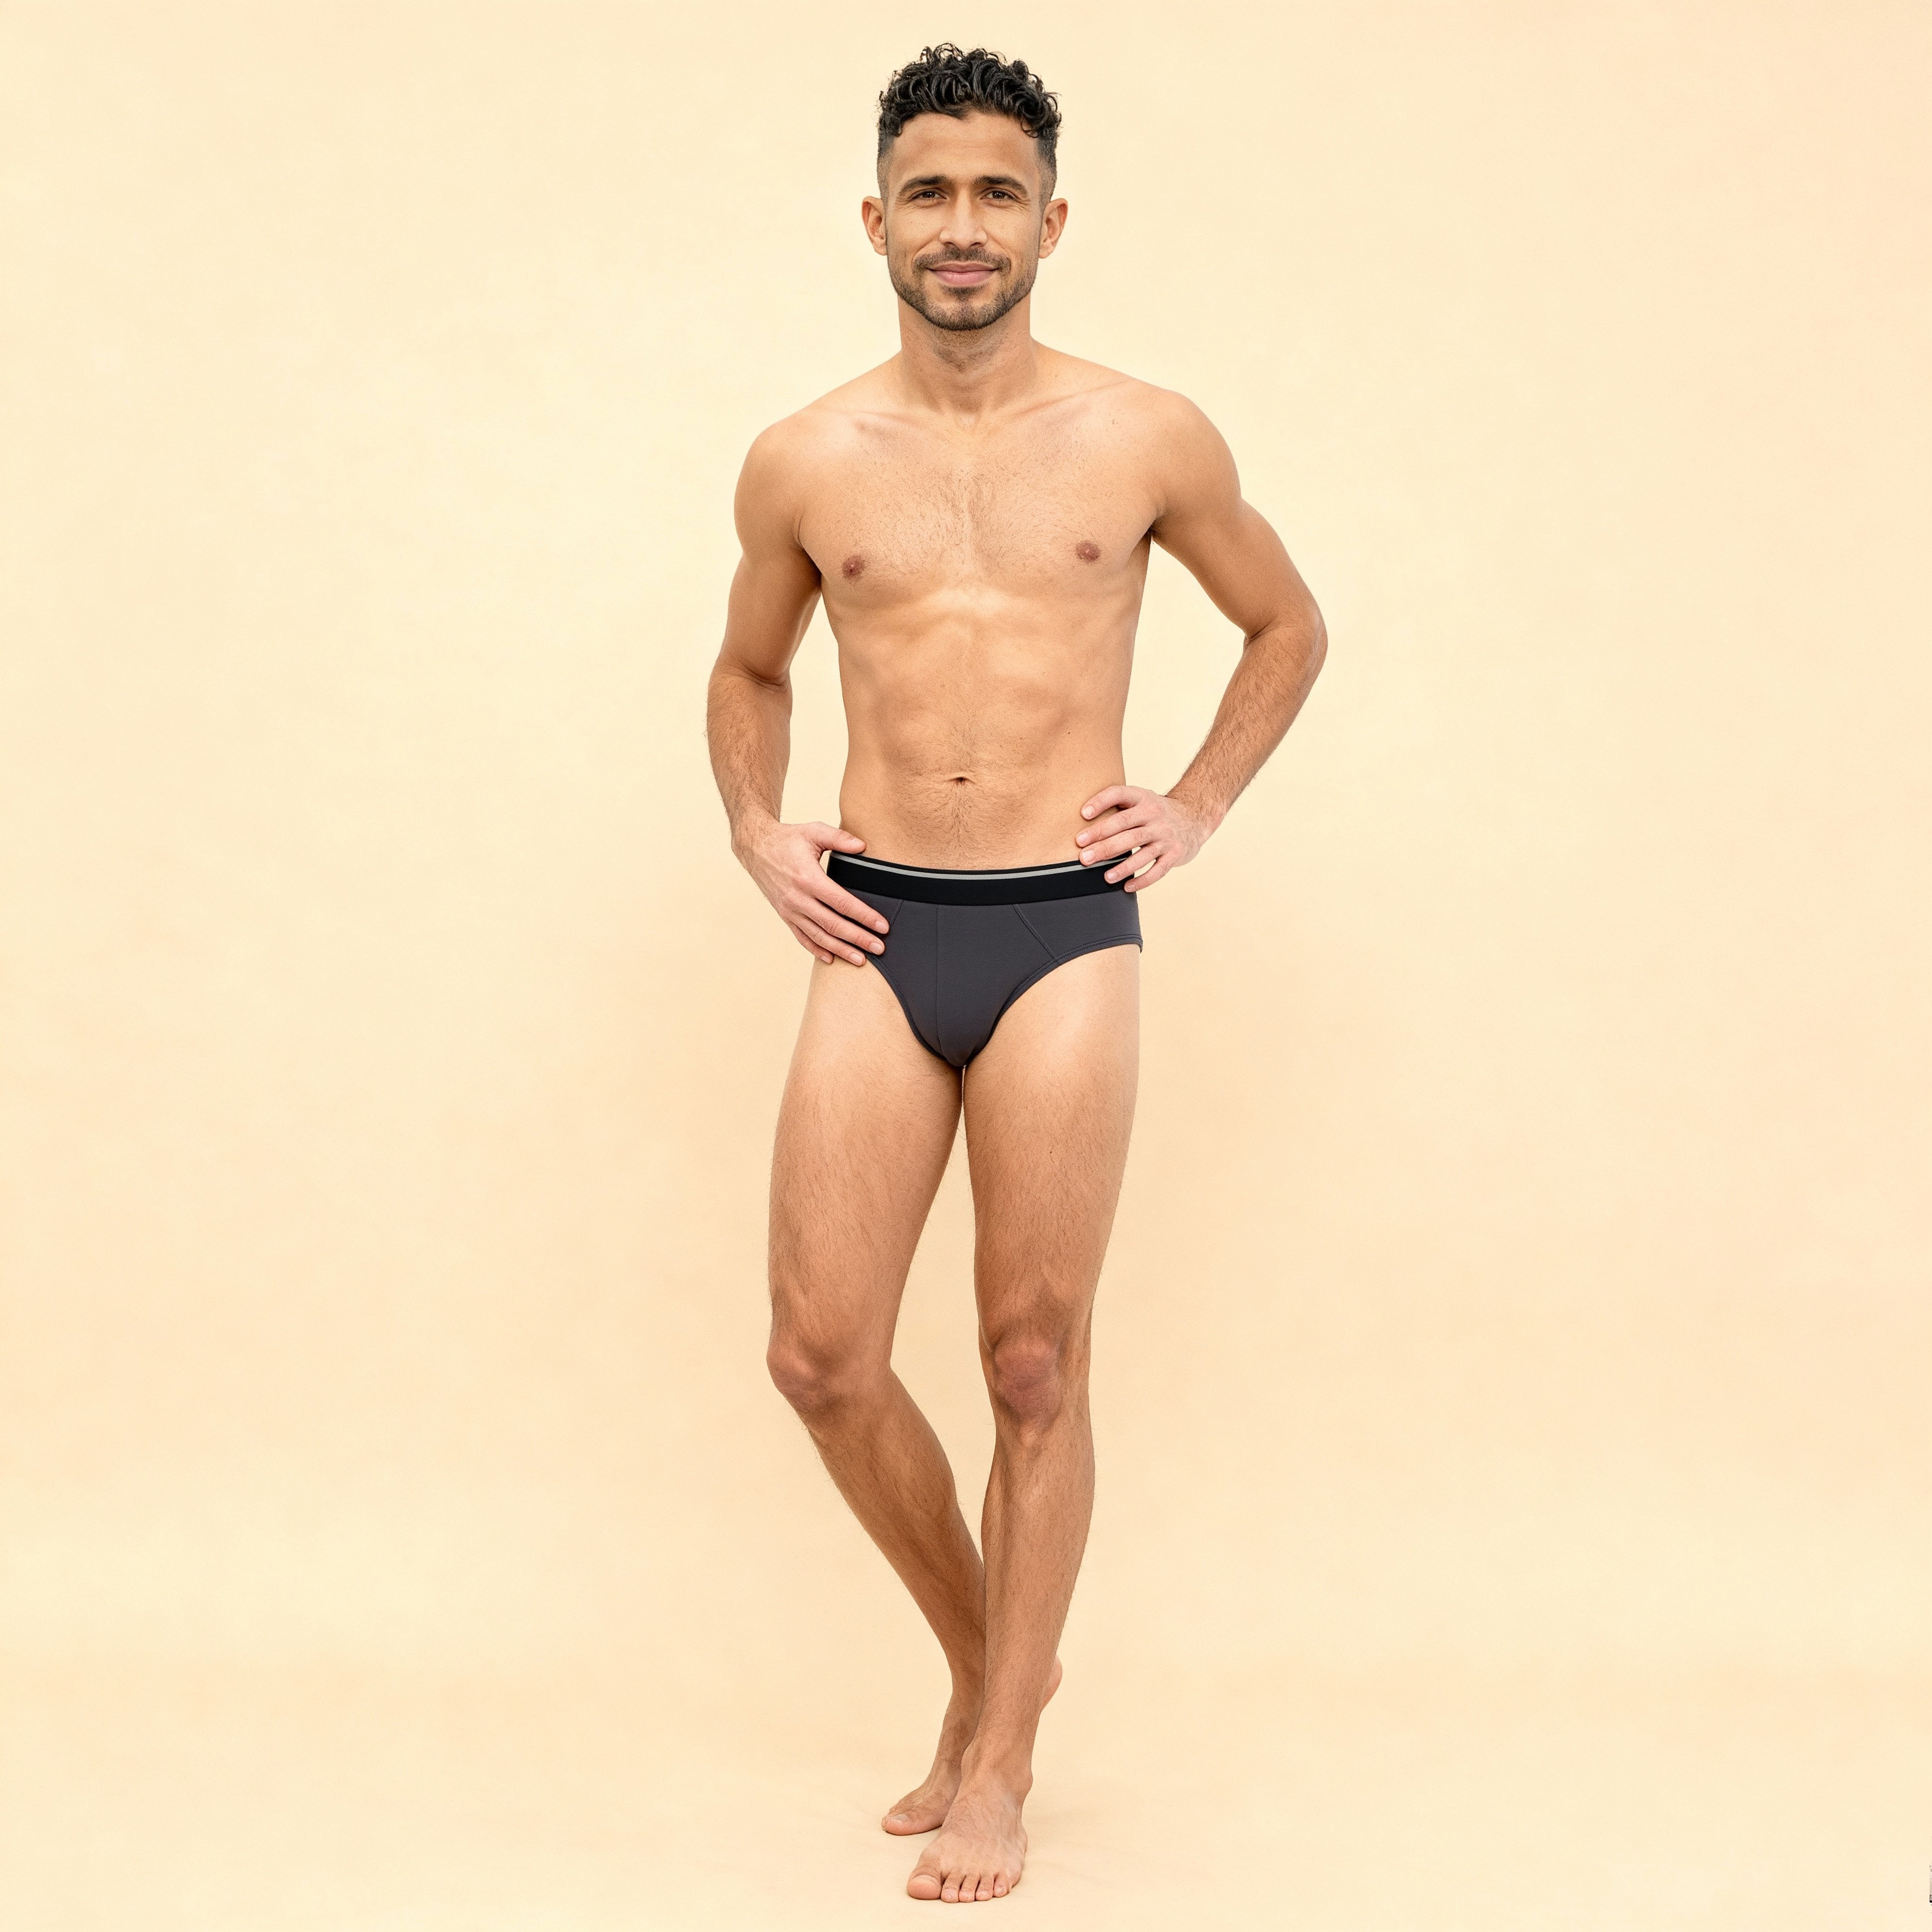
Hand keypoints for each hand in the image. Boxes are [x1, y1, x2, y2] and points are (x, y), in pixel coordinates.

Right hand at [736, 819, 889, 965]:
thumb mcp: (813, 831)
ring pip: (818, 936)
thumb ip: (839, 838)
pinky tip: (831, 958)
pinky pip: (802, 937)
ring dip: (840, 950)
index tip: (882, 927)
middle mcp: (798, 898)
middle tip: (879, 949)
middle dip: (858, 939)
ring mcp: (790, 910)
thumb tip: (862, 846)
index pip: (842, 903)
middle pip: (833, 925)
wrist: (755, 848)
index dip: (864, 916)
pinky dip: (816, 950)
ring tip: (860, 960)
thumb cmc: (787, 839)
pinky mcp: (784, 915)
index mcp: (808, 878)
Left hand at [1073, 786, 1216, 891]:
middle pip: (1126, 828)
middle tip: (1083, 856)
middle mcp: (1155, 815)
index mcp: (1142, 798)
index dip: (1101, 802)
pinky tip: (1127, 887)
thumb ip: (1117, 806)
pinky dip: (1142, 880)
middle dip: (1103, 843)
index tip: (1083, 814)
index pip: (1120, 795)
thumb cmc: (1155, 812)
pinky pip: (1158, 869)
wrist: (1195, 817)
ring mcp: (1166, 835)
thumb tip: (1081, 823)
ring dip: (1122, 866)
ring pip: (1141, 851)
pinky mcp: (1175, 853)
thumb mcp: (1140, 800)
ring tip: (1105, 877)